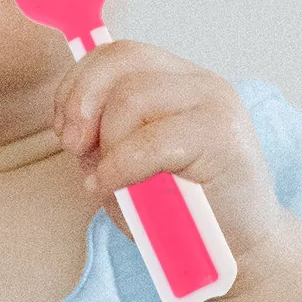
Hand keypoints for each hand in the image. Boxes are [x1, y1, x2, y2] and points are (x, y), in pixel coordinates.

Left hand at [52, 41, 282, 275]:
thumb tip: (72, 125)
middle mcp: (197, 82)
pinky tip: (114, 187)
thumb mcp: (124, 166)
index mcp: (174, 80)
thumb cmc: (178, 209)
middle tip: (73, 147)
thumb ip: (99, 137)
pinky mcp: (222, 137)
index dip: (77, 84)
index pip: (116, 54)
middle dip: (82, 103)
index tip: (63, 129)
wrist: (238, 247)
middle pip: (121, 60)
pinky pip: (151, 141)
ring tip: (108, 179)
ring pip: (131, 98)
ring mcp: (214, 104)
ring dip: (106, 143)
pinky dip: (120, 167)